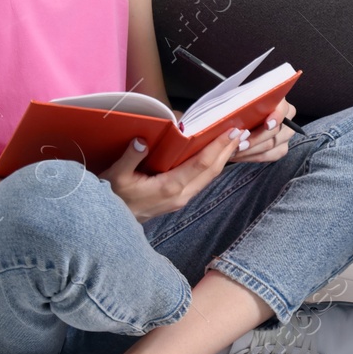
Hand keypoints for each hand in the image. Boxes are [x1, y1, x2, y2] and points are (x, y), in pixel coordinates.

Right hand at [99, 126, 245, 222]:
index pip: (201, 164)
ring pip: (209, 177)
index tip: (231, 131)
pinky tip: (216, 155)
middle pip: (212, 171)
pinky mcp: (179, 199)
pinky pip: (202, 180)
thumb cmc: (114, 197)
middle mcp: (181, 195)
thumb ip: (130, 158)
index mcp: (169, 187)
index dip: (218, 147)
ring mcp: (182, 199)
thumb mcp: (116, 176)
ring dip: (223, 158)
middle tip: (240, 130)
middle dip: (227, 149)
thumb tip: (142, 140)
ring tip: (233, 140)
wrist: (112, 223)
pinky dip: (212, 166)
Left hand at [228, 100, 296, 163]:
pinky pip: (269, 156)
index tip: (267, 124)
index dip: (276, 117)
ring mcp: (286, 134)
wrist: (243, 117)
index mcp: (279, 102)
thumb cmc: (242, 106)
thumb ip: (241, 104)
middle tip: (239, 143)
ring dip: (251, 150)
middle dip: (255, 139)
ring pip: (271, 145)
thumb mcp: (240, 100)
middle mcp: (287, 118)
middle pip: (276, 131)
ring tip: (234, 150)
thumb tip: (235, 112)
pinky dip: (252, 157)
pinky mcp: (281, 148)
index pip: (283, 109)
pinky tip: (239, 155)